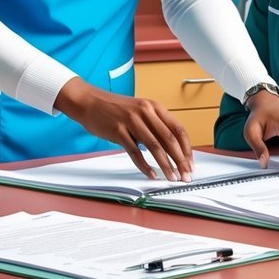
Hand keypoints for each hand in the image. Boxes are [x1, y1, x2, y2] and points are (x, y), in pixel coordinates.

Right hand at [54, 78, 193, 181]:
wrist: (89, 101)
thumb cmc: (114, 109)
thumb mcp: (139, 112)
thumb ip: (154, 126)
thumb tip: (170, 149)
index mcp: (155, 107)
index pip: (178, 129)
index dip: (186, 149)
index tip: (190, 164)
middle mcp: (146, 111)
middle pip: (169, 139)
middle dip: (180, 160)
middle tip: (186, 175)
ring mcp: (132, 120)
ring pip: (155, 146)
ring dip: (166, 165)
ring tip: (172, 178)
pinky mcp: (118, 130)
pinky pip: (135, 151)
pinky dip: (145, 165)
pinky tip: (152, 174)